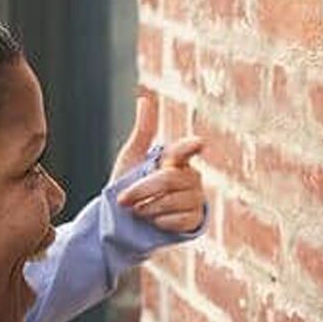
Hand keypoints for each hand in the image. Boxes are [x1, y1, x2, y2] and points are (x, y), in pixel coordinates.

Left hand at [112, 92, 205, 232]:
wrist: (128, 219)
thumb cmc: (131, 184)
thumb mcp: (132, 157)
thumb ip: (143, 131)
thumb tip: (144, 99)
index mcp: (178, 159)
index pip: (185, 150)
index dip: (190, 146)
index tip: (199, 142)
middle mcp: (191, 177)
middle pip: (168, 180)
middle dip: (142, 190)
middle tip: (123, 199)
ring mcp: (196, 198)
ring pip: (173, 201)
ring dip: (148, 208)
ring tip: (139, 210)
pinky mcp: (195, 220)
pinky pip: (179, 219)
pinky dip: (160, 222)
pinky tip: (154, 222)